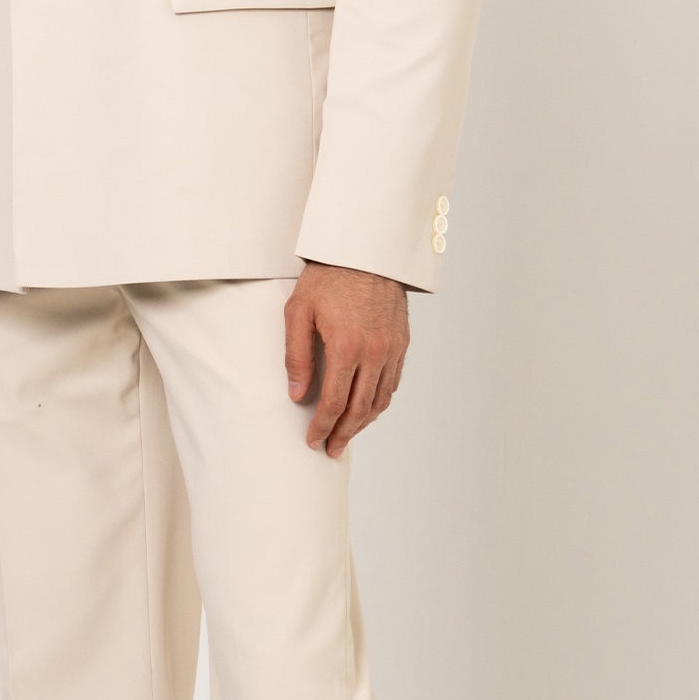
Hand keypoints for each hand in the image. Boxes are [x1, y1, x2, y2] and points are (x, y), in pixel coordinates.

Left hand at [284, 261, 409, 456]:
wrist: (365, 250)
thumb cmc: (327, 277)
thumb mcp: (298, 312)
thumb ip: (296, 356)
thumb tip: (298, 394)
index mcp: (346, 347)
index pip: (335, 402)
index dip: (323, 426)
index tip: (313, 440)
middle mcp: (374, 352)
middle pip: (360, 409)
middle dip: (343, 434)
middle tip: (330, 449)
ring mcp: (391, 348)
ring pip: (380, 400)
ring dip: (363, 423)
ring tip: (347, 435)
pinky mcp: (401, 342)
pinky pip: (393, 383)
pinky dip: (380, 402)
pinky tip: (367, 409)